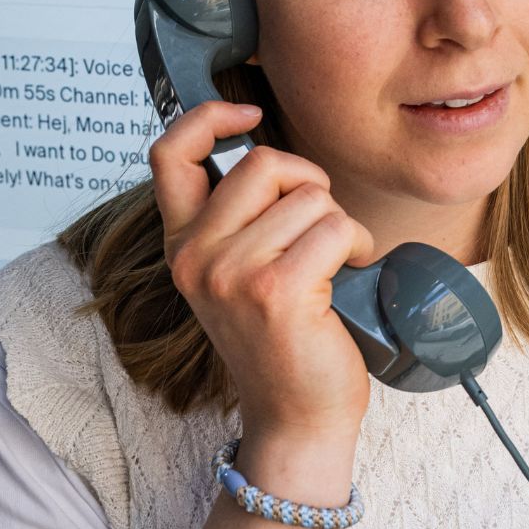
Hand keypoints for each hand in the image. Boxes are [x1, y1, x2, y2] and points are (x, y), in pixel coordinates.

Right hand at [150, 100, 376, 440]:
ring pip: (310, 196)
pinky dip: (359, 244)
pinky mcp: (277, 291)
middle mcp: (195, 257)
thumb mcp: (237, 273)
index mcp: (181, 245)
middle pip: (263, 162)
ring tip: (336, 263)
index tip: (249, 113)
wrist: (296, 416)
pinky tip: (352, 273)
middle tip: (318, 224)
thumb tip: (272, 154)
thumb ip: (238, 218)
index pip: (169, 153)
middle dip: (308, 183)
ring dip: (340, 224)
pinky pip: (336, 227)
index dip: (208, 116)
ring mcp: (232, 274)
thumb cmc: (282, 338)